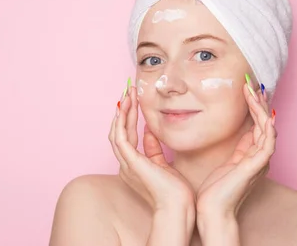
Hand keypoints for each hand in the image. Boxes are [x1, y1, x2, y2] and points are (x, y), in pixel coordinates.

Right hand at [108, 83, 194, 211]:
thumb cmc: (176, 190)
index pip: (127, 136)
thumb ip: (154, 148)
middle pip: (119, 131)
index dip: (129, 117)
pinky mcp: (131, 162)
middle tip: (128, 90)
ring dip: (122, 111)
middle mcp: (126, 165)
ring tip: (127, 92)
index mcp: (134, 166)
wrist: (179, 206)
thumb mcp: (163, 163)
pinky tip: (125, 106)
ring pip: (117, 131)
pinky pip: (120, 137)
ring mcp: (127, 164)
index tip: (134, 100)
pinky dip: (121, 121)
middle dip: (123, 110)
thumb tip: (150, 132)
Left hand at [196, 78, 276, 218]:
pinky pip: (268, 142)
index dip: (255, 106)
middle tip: (251, 84)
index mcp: (252, 154)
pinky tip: (264, 113)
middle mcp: (259, 156)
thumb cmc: (215, 190)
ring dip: (261, 108)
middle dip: (259, 102)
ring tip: (253, 91)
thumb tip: (240, 131)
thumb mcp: (226, 161)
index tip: (247, 89)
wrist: (212, 211)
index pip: (258, 124)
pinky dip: (267, 127)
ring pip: (267, 128)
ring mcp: (260, 161)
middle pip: (265, 123)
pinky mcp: (257, 166)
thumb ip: (236, 147)